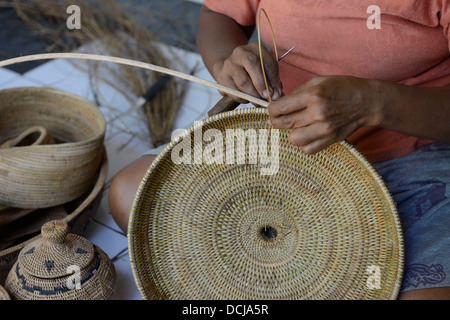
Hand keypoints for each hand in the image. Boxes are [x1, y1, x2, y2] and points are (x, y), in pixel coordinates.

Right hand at [212, 42, 282, 103]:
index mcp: (255, 48)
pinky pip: (233, 91)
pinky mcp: (221, 76)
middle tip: (265, 98)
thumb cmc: (251, 70)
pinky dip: (242, 98)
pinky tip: (246, 99)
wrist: (229, 67)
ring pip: (242, 81)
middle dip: (261, 85)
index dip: (273, 80)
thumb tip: (278, 96)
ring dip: (252, 95)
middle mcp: (241, 52)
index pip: (267, 62)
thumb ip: (272, 81)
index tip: (276, 94)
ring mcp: (229, 64)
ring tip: (257, 101)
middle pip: (252, 65)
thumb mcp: (264, 70)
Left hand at [267, 76, 383, 153]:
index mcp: (313, 95)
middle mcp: (318, 113)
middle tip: (274, 120)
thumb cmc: (342, 88)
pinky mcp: (330, 139)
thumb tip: (279, 103)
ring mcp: (324, 129)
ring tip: (295, 127)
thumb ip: (298, 93)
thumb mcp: (318, 82)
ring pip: (294, 139)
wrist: (367, 102)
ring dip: (291, 133)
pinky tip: (307, 135)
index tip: (270, 110)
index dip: (271, 110)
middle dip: (275, 121)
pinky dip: (304, 143)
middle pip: (285, 123)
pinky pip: (308, 149)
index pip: (281, 107)